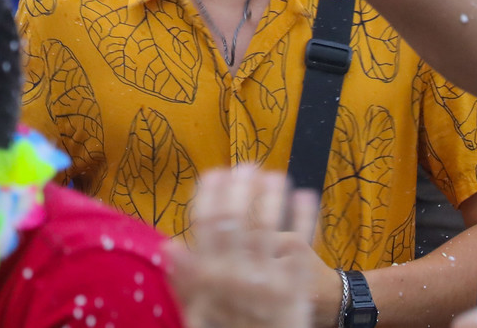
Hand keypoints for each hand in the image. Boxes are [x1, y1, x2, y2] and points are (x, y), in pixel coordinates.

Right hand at [168, 166, 322, 327]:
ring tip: (276, 175)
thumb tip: (170, 244)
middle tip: (247, 166)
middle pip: (236, 218)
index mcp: (211, 276)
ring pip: (268, 225)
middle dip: (240, 188)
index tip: (214, 172)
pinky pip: (301, 245)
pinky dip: (305, 216)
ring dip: (271, 195)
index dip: (209, 193)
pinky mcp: (295, 285)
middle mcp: (237, 273)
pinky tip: (306, 195)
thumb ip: (187, 278)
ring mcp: (268, 279)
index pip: (205, 223)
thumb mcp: (200, 311)